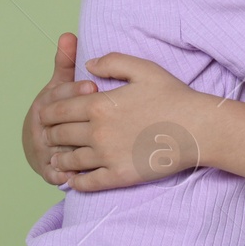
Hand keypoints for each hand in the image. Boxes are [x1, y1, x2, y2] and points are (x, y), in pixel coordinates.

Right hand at [22, 33, 98, 185]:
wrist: (41, 143)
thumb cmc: (58, 110)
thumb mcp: (61, 86)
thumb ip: (65, 63)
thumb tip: (68, 34)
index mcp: (45, 104)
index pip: (58, 96)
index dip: (73, 91)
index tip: (92, 86)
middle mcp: (41, 128)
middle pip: (59, 123)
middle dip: (79, 120)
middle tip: (100, 114)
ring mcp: (44, 150)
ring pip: (59, 150)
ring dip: (74, 150)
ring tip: (97, 148)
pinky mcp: (49, 171)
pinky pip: (58, 173)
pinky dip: (67, 175)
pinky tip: (82, 173)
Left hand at [40, 53, 210, 192]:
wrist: (198, 128)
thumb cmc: (174, 96)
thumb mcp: (143, 68)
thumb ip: (111, 62)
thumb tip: (87, 65)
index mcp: (99, 104)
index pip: (57, 111)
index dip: (47, 113)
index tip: (46, 116)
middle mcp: (98, 132)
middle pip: (59, 136)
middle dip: (51, 135)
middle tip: (50, 137)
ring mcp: (107, 156)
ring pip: (69, 161)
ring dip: (60, 159)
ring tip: (58, 159)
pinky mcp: (119, 176)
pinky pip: (87, 183)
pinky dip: (75, 182)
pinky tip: (74, 180)